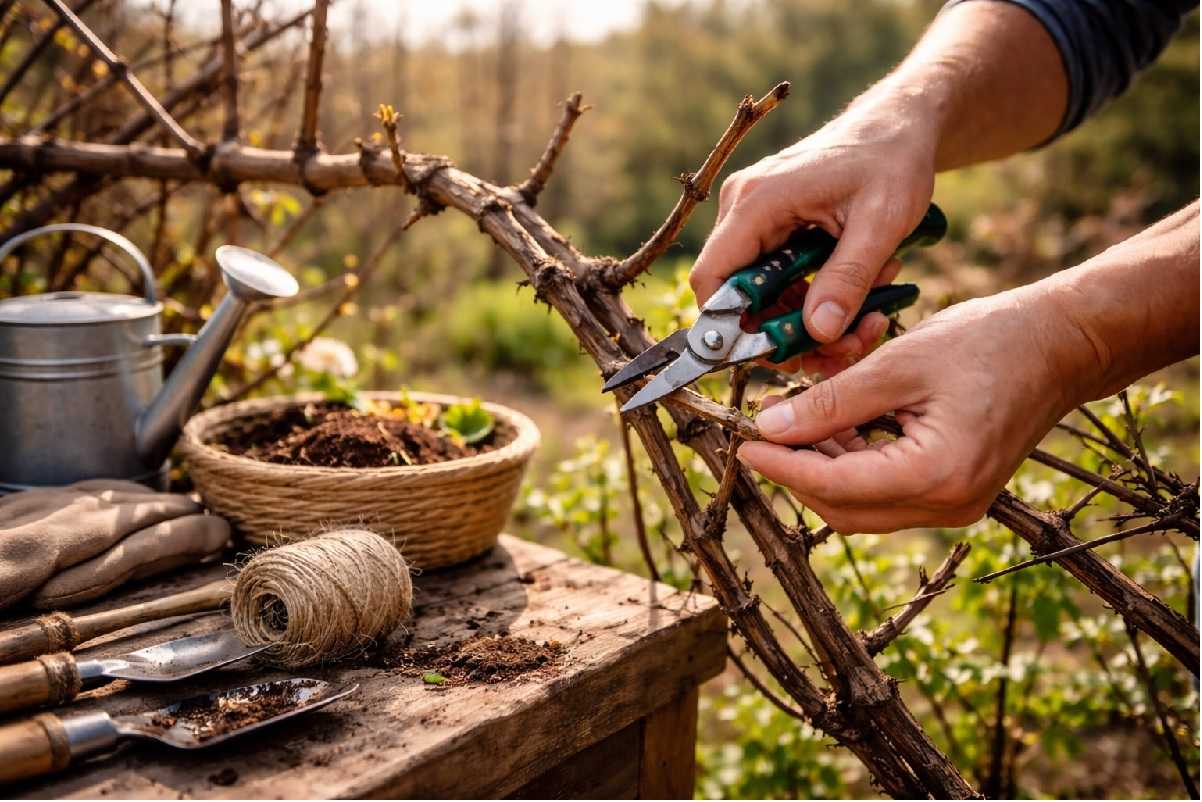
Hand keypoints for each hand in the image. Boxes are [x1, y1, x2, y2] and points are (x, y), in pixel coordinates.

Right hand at [690, 96, 938, 372]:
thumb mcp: (881, 222)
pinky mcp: (773, 228)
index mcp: (757, 202)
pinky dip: (816, 299)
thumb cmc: (892, 160)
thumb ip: (848, 278)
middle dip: (789, 333)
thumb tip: (819, 333)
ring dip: (810, 320)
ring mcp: (756, 219)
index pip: (712, 279)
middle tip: (843, 348)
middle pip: (739, 298)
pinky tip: (861, 295)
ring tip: (868, 318)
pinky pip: (780, 282)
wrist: (900, 125)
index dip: (730, 327)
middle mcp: (744, 210)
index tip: (777, 353)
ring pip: (764, 297)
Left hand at [736, 286, 1095, 532]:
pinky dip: (852, 464)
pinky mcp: (954, 493)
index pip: (835, 485)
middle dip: (797, 471)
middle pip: (843, 507)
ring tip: (794, 421)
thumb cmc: (990, 342)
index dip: (782, 466)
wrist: (1060, 345)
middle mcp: (947, 505)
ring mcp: (954, 505)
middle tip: (761, 430)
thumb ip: (831, 401)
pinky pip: (885, 492)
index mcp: (937, 475)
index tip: (742, 445)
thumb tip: (770, 428)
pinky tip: (832, 426)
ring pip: (861, 504)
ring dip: (822, 467)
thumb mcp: (898, 364)